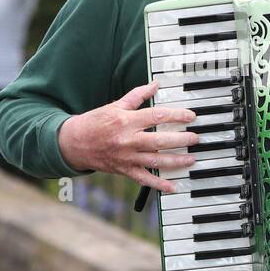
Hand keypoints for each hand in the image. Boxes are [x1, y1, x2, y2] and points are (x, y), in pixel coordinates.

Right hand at [56, 81, 199, 192]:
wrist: (74, 143)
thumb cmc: (95, 122)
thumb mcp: (115, 105)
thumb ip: (137, 96)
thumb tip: (155, 84)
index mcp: (126, 121)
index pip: (156, 116)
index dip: (176, 116)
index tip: (190, 116)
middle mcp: (128, 140)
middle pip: (159, 141)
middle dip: (181, 140)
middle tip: (195, 138)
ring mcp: (126, 157)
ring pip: (155, 161)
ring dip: (176, 161)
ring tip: (191, 159)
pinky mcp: (124, 170)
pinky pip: (144, 179)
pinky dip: (158, 184)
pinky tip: (172, 186)